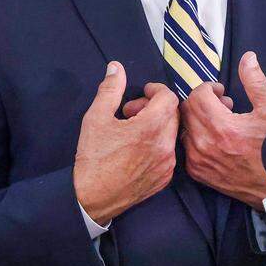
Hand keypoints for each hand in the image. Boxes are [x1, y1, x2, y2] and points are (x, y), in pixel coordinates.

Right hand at [73, 62, 178, 224]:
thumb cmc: (93, 157)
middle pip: (173, 114)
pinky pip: (169, 153)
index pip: (169, 98)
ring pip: (171, 134)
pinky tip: (137, 149)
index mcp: (150, 128)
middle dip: (155, 107)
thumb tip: (116, 68)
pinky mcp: (165, 179)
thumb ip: (110, 90)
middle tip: (132, 112)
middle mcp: (165, 146)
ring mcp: (167, 164)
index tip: (143, 92)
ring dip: (157, 126)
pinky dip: (158, 144)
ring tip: (133, 131)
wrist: (92, 198)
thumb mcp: (95, 118)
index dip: (156, 90)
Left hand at [179, 51, 265, 207]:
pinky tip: (215, 140)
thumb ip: (255, 82)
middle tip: (221, 106)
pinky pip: (186, 146)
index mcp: (221, 127)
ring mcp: (198, 160)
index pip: (197, 95)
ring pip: (184, 127)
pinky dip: (196, 138)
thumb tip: (247, 57)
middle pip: (186, 110)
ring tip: (220, 123)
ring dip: (198, 120)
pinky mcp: (197, 172)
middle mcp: (204, 144)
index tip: (221, 93)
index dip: (208, 89)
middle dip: (201, 102)